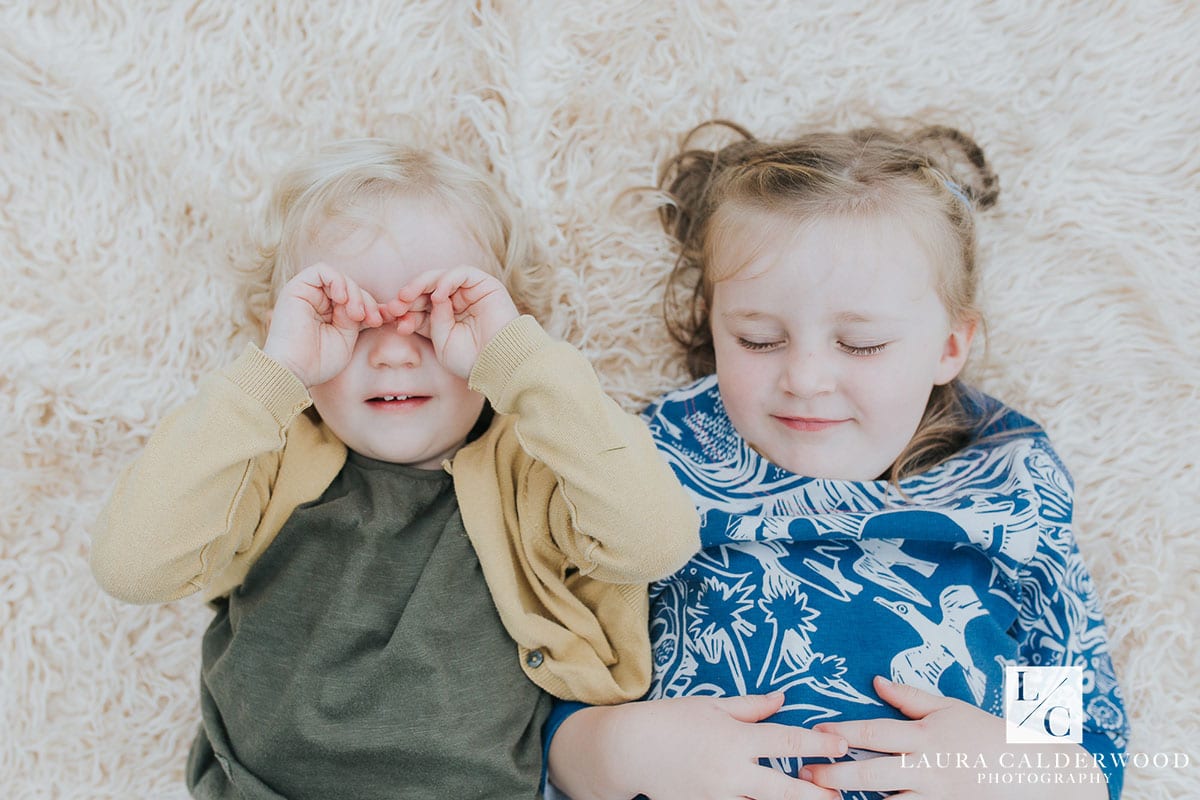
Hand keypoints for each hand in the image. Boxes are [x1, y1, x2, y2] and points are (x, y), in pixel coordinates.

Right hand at [262, 264, 383, 386]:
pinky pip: (321, 271)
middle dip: (367, 301)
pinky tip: (343, 299)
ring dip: (354, 293)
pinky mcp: (296, 288)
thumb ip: (358, 317)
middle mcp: (318, 301)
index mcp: (330, 315)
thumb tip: (376, 305)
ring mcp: (307, 294)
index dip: (374, 306)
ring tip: (356, 315)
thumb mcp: (347, 337)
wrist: (293, 371)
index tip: (386, 319)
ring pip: (339, 279)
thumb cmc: (319, 362)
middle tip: (373, 320)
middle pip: (350, 288)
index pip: (357, 300)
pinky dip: (337, 280)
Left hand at [389, 267, 518, 379]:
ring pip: (441, 278)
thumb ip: (432, 320)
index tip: (390, 318)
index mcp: (444, 318)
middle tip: (395, 305)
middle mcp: (456, 303)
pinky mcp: (485, 285)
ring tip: (408, 297)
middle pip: (426, 290)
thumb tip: (426, 299)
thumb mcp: (442, 342)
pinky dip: (447, 281)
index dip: (404, 310)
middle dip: (408, 295)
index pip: (419, 307)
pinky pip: (462, 273)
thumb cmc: (473, 359)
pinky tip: (437, 296)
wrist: (501, 363)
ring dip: (421, 284)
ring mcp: (470, 293)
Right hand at [547, 694, 845, 799]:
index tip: (843, 745)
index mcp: (735, 738)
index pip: (787, 742)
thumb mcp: (711, 706)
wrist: (627, 749)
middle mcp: (731, 771)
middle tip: (842, 796)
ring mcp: (718, 796)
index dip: (819, 744)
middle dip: (817, 794)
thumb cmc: (669, 720)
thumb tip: (782, 700)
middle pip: (785, 787)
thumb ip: (750, 706)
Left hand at [804, 677, 1106, 799]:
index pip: (875, 734)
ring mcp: (939, 798)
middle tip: (804, 774)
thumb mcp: (952, 709)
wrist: (1042, 774)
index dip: (842, 732)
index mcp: (927, 737)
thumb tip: (876, 681)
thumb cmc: (993, 736)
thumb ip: (911, 698)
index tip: (815, 733)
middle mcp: (929, 770)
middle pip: (872, 775)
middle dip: (834, 776)